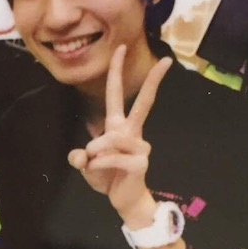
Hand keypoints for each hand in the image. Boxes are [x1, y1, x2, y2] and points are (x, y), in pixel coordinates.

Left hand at [67, 45, 171, 223]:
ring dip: (95, 150)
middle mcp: (133, 132)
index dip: (117, 71)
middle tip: (167, 61)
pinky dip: (98, 166)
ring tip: (93, 162)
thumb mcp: (86, 166)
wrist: (122, 200)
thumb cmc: (107, 177)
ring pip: (112, 138)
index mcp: (119, 126)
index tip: (121, 48)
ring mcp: (140, 146)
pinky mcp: (140, 162)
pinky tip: (101, 172)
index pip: (117, 95)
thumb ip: (80, 158)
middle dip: (154, 81)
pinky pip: (112, 158)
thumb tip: (82, 156)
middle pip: (144, 103)